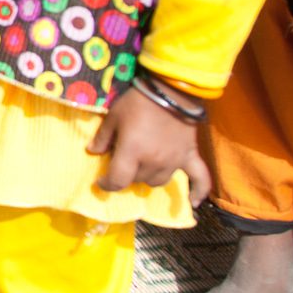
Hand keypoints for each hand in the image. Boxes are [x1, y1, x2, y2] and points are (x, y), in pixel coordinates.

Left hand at [89, 81, 211, 206]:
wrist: (172, 91)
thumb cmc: (138, 102)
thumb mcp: (114, 116)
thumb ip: (103, 137)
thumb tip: (92, 152)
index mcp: (133, 152)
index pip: (118, 180)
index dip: (107, 184)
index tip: (101, 181)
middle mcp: (154, 162)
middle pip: (137, 180)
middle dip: (126, 174)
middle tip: (122, 161)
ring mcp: (174, 161)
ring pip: (158, 181)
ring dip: (148, 177)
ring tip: (143, 166)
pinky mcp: (190, 156)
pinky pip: (199, 179)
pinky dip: (198, 191)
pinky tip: (194, 202)